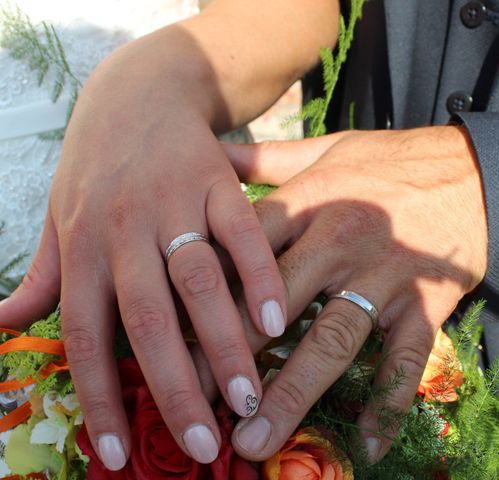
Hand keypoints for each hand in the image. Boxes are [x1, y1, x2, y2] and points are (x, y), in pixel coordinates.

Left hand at [0, 29, 286, 468]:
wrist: (137, 93)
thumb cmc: (95, 168)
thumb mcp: (57, 218)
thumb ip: (41, 277)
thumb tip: (1, 328)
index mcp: (82, 249)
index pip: (88, 338)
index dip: (102, 400)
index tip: (123, 457)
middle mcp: (123, 231)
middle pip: (148, 321)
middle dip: (175, 389)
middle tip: (204, 446)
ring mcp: (173, 204)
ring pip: (198, 282)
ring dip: (225, 345)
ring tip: (247, 399)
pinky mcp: (216, 181)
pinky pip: (241, 232)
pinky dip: (259, 275)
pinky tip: (276, 321)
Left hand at [220, 126, 487, 461]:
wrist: (472, 167)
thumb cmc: (390, 160)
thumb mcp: (325, 148)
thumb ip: (265, 158)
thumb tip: (208, 150)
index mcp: (310, 202)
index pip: (243, 252)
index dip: (203, 296)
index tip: (168, 337)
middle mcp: (340, 242)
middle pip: (275, 305)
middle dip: (232, 357)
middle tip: (194, 403)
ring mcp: (384, 276)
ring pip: (332, 339)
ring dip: (292, 393)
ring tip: (255, 440)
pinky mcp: (426, 301)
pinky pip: (407, 358)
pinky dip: (389, 402)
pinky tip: (367, 446)